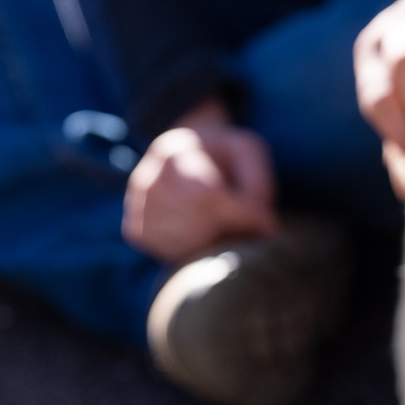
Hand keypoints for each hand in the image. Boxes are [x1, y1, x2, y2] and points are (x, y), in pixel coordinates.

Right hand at [122, 97, 278, 261]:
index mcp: (173, 151)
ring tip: (228, 226)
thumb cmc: (222, 153)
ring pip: (184, 243)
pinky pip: (171, 253)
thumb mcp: (247, 151)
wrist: (183, 151)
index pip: (209, 195)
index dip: (244, 214)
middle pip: (197, 222)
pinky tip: (207, 233)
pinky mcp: (135, 231)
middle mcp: (146, 180)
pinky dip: (196, 250)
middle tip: (251, 227)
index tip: (269, 223)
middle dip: (232, 229)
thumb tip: (263, 226)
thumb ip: (258, 182)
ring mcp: (135, 207)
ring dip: (216, 241)